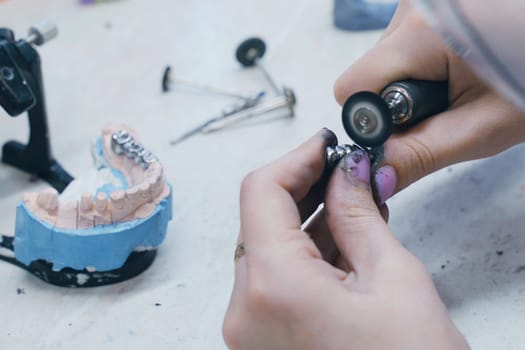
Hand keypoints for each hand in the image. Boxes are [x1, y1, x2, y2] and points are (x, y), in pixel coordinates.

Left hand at [223, 130, 468, 349]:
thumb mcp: (394, 279)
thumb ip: (359, 214)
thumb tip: (347, 172)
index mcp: (273, 287)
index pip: (261, 191)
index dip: (296, 159)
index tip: (326, 146)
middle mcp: (246, 311)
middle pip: (261, 220)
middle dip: (304, 189)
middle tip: (345, 171)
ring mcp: (249, 331)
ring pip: (268, 250)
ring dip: (306, 223)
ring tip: (353, 204)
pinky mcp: (262, 341)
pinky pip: (274, 281)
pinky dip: (303, 256)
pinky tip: (340, 242)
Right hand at [334, 0, 524, 195]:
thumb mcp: (482, 128)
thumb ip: (421, 154)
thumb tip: (374, 177)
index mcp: (421, 34)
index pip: (352, 88)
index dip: (373, 119)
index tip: (407, 129)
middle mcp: (413, 8)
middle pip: (367, 74)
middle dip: (395, 101)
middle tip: (445, 103)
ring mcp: (420, 1)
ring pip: (383, 60)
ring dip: (410, 82)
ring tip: (458, 79)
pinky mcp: (426, 3)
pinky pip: (400, 44)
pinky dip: (420, 63)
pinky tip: (455, 63)